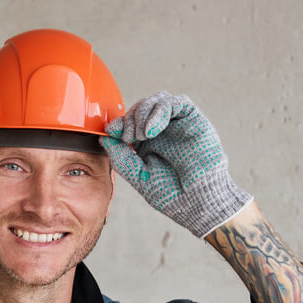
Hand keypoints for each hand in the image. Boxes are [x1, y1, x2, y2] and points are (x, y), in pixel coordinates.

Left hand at [99, 91, 252, 237]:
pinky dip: (159, 111)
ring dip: (142, 114)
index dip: (119, 123)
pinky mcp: (193, 120)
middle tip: (129, 138)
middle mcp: (162, 130)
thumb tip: (105, 138)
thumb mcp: (139, 176)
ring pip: (157, 100)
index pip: (130, 122)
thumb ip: (121, 158)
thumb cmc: (171, 193)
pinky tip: (151, 130)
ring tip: (141, 135)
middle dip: (130, 119)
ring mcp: (177, 124)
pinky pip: (176, 103)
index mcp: (147, 143)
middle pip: (141, 107)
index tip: (111, 131)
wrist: (197, 202)